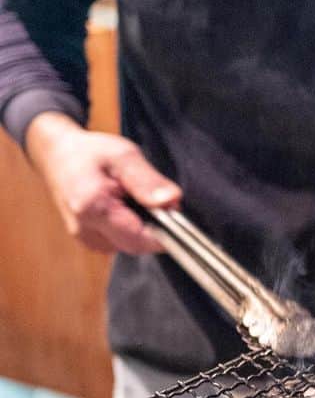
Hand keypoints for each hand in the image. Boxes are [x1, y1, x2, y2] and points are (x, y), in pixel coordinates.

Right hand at [25, 113, 181, 255]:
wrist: (57, 156)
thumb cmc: (90, 152)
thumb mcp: (123, 155)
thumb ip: (147, 180)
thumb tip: (171, 201)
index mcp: (92, 207)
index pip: (140, 238)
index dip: (165, 230)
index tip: (174, 211)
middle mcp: (85, 230)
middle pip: (137, 245)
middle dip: (155, 227)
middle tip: (156, 197)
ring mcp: (85, 238)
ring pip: (130, 245)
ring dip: (143, 227)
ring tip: (135, 197)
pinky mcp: (89, 240)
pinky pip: (120, 242)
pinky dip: (130, 228)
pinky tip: (126, 207)